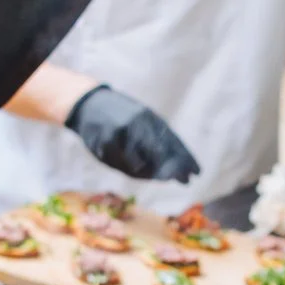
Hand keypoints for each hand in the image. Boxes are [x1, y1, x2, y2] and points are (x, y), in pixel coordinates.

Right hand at [64, 86, 199, 181]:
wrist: (88, 103)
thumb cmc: (120, 116)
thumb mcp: (141, 120)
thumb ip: (156, 139)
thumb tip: (173, 169)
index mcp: (150, 117)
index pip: (171, 140)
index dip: (185, 157)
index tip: (196, 172)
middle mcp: (138, 123)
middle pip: (161, 153)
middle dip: (173, 170)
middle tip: (185, 180)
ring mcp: (122, 132)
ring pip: (140, 165)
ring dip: (149, 173)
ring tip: (154, 174)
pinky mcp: (106, 141)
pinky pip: (120, 165)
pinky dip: (126, 168)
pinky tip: (129, 166)